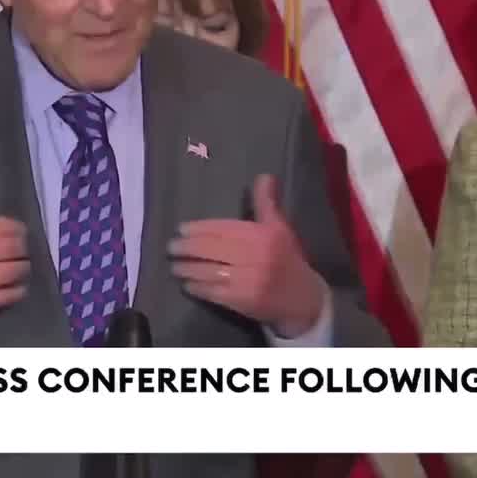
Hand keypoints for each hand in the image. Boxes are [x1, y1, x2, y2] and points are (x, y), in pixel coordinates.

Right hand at [0, 185, 28, 338]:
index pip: (4, 226)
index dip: (17, 228)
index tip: (18, 232)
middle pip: (13, 247)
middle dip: (22, 247)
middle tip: (21, 250)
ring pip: (14, 270)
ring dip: (24, 267)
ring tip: (21, 267)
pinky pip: (6, 295)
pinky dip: (18, 291)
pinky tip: (18, 287)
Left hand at [167, 174, 324, 335]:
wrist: (305, 300)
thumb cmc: (288, 260)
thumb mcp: (280, 229)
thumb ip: (266, 204)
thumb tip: (264, 176)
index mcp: (263, 235)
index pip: (223, 229)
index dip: (200, 229)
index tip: (181, 229)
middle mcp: (255, 256)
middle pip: (212, 249)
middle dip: (187, 248)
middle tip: (171, 247)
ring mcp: (248, 280)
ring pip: (209, 271)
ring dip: (187, 268)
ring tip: (174, 266)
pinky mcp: (243, 301)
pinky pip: (214, 292)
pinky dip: (198, 288)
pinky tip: (187, 285)